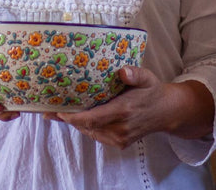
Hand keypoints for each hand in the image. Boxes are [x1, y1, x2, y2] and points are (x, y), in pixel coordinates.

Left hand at [45, 67, 208, 148]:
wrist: (166, 112)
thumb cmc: (152, 91)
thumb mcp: (147, 77)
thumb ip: (135, 74)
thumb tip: (122, 71)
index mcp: (124, 111)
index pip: (92, 118)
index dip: (72, 117)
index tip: (57, 111)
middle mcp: (120, 127)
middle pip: (87, 126)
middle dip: (68, 119)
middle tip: (49, 110)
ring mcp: (119, 138)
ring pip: (90, 132)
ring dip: (76, 123)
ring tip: (58, 112)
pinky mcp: (119, 143)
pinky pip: (97, 135)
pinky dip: (86, 127)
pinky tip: (79, 117)